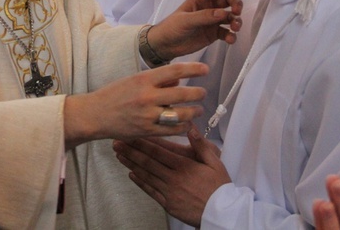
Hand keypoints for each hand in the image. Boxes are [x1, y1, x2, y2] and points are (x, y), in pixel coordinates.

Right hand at [64, 63, 208, 148]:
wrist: (95, 115)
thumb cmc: (114, 94)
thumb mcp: (134, 80)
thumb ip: (157, 80)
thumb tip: (179, 81)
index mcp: (144, 79)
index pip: (175, 70)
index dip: (194, 69)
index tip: (205, 69)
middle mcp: (147, 96)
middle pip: (183, 94)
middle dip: (198, 94)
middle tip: (203, 93)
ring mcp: (147, 115)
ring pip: (180, 114)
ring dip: (193, 112)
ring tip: (198, 110)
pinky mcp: (147, 131)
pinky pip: (171, 130)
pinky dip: (183, 127)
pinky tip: (187, 124)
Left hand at [113, 127, 230, 226]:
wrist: (222, 212)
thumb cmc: (219, 186)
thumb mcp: (214, 161)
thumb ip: (200, 144)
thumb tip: (190, 127)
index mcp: (184, 165)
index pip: (159, 150)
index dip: (143, 141)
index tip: (132, 134)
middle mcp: (174, 177)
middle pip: (148, 162)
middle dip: (131, 151)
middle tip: (117, 142)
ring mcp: (169, 191)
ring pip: (147, 175)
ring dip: (131, 164)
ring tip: (119, 155)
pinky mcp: (168, 203)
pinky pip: (151, 191)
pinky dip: (140, 182)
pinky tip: (131, 174)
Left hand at [148, 0, 242, 60]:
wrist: (166, 45)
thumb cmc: (171, 27)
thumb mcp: (186, 20)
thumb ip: (204, 16)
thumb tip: (222, 13)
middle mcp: (209, 7)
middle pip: (228, 0)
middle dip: (235, 4)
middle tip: (237, 11)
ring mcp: (212, 20)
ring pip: (230, 16)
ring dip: (236, 20)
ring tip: (235, 27)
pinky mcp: (214, 33)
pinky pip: (227, 32)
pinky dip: (231, 35)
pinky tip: (231, 39)